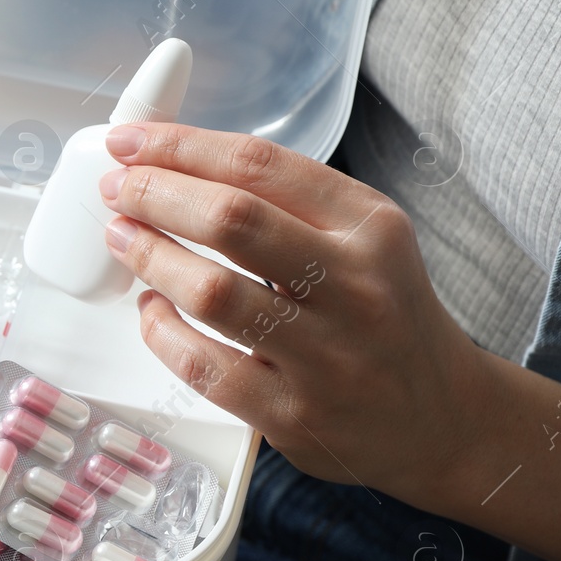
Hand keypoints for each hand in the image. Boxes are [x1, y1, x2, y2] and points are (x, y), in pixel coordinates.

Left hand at [100, 122, 560, 560]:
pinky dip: (161, 332)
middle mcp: (355, 286)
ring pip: (212, 292)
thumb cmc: (384, 317)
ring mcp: (326, 356)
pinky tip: (151, 311)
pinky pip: (204, 366)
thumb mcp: (363, 240)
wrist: (442, 419)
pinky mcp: (292, 414)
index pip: (261, 166)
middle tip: (118, 189)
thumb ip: (286, 204)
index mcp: (369, 227)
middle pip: (232, 219)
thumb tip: (176, 166)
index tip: (131, 141)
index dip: (180, 147)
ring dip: (149, 257)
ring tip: (122, 238)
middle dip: (156, 194)